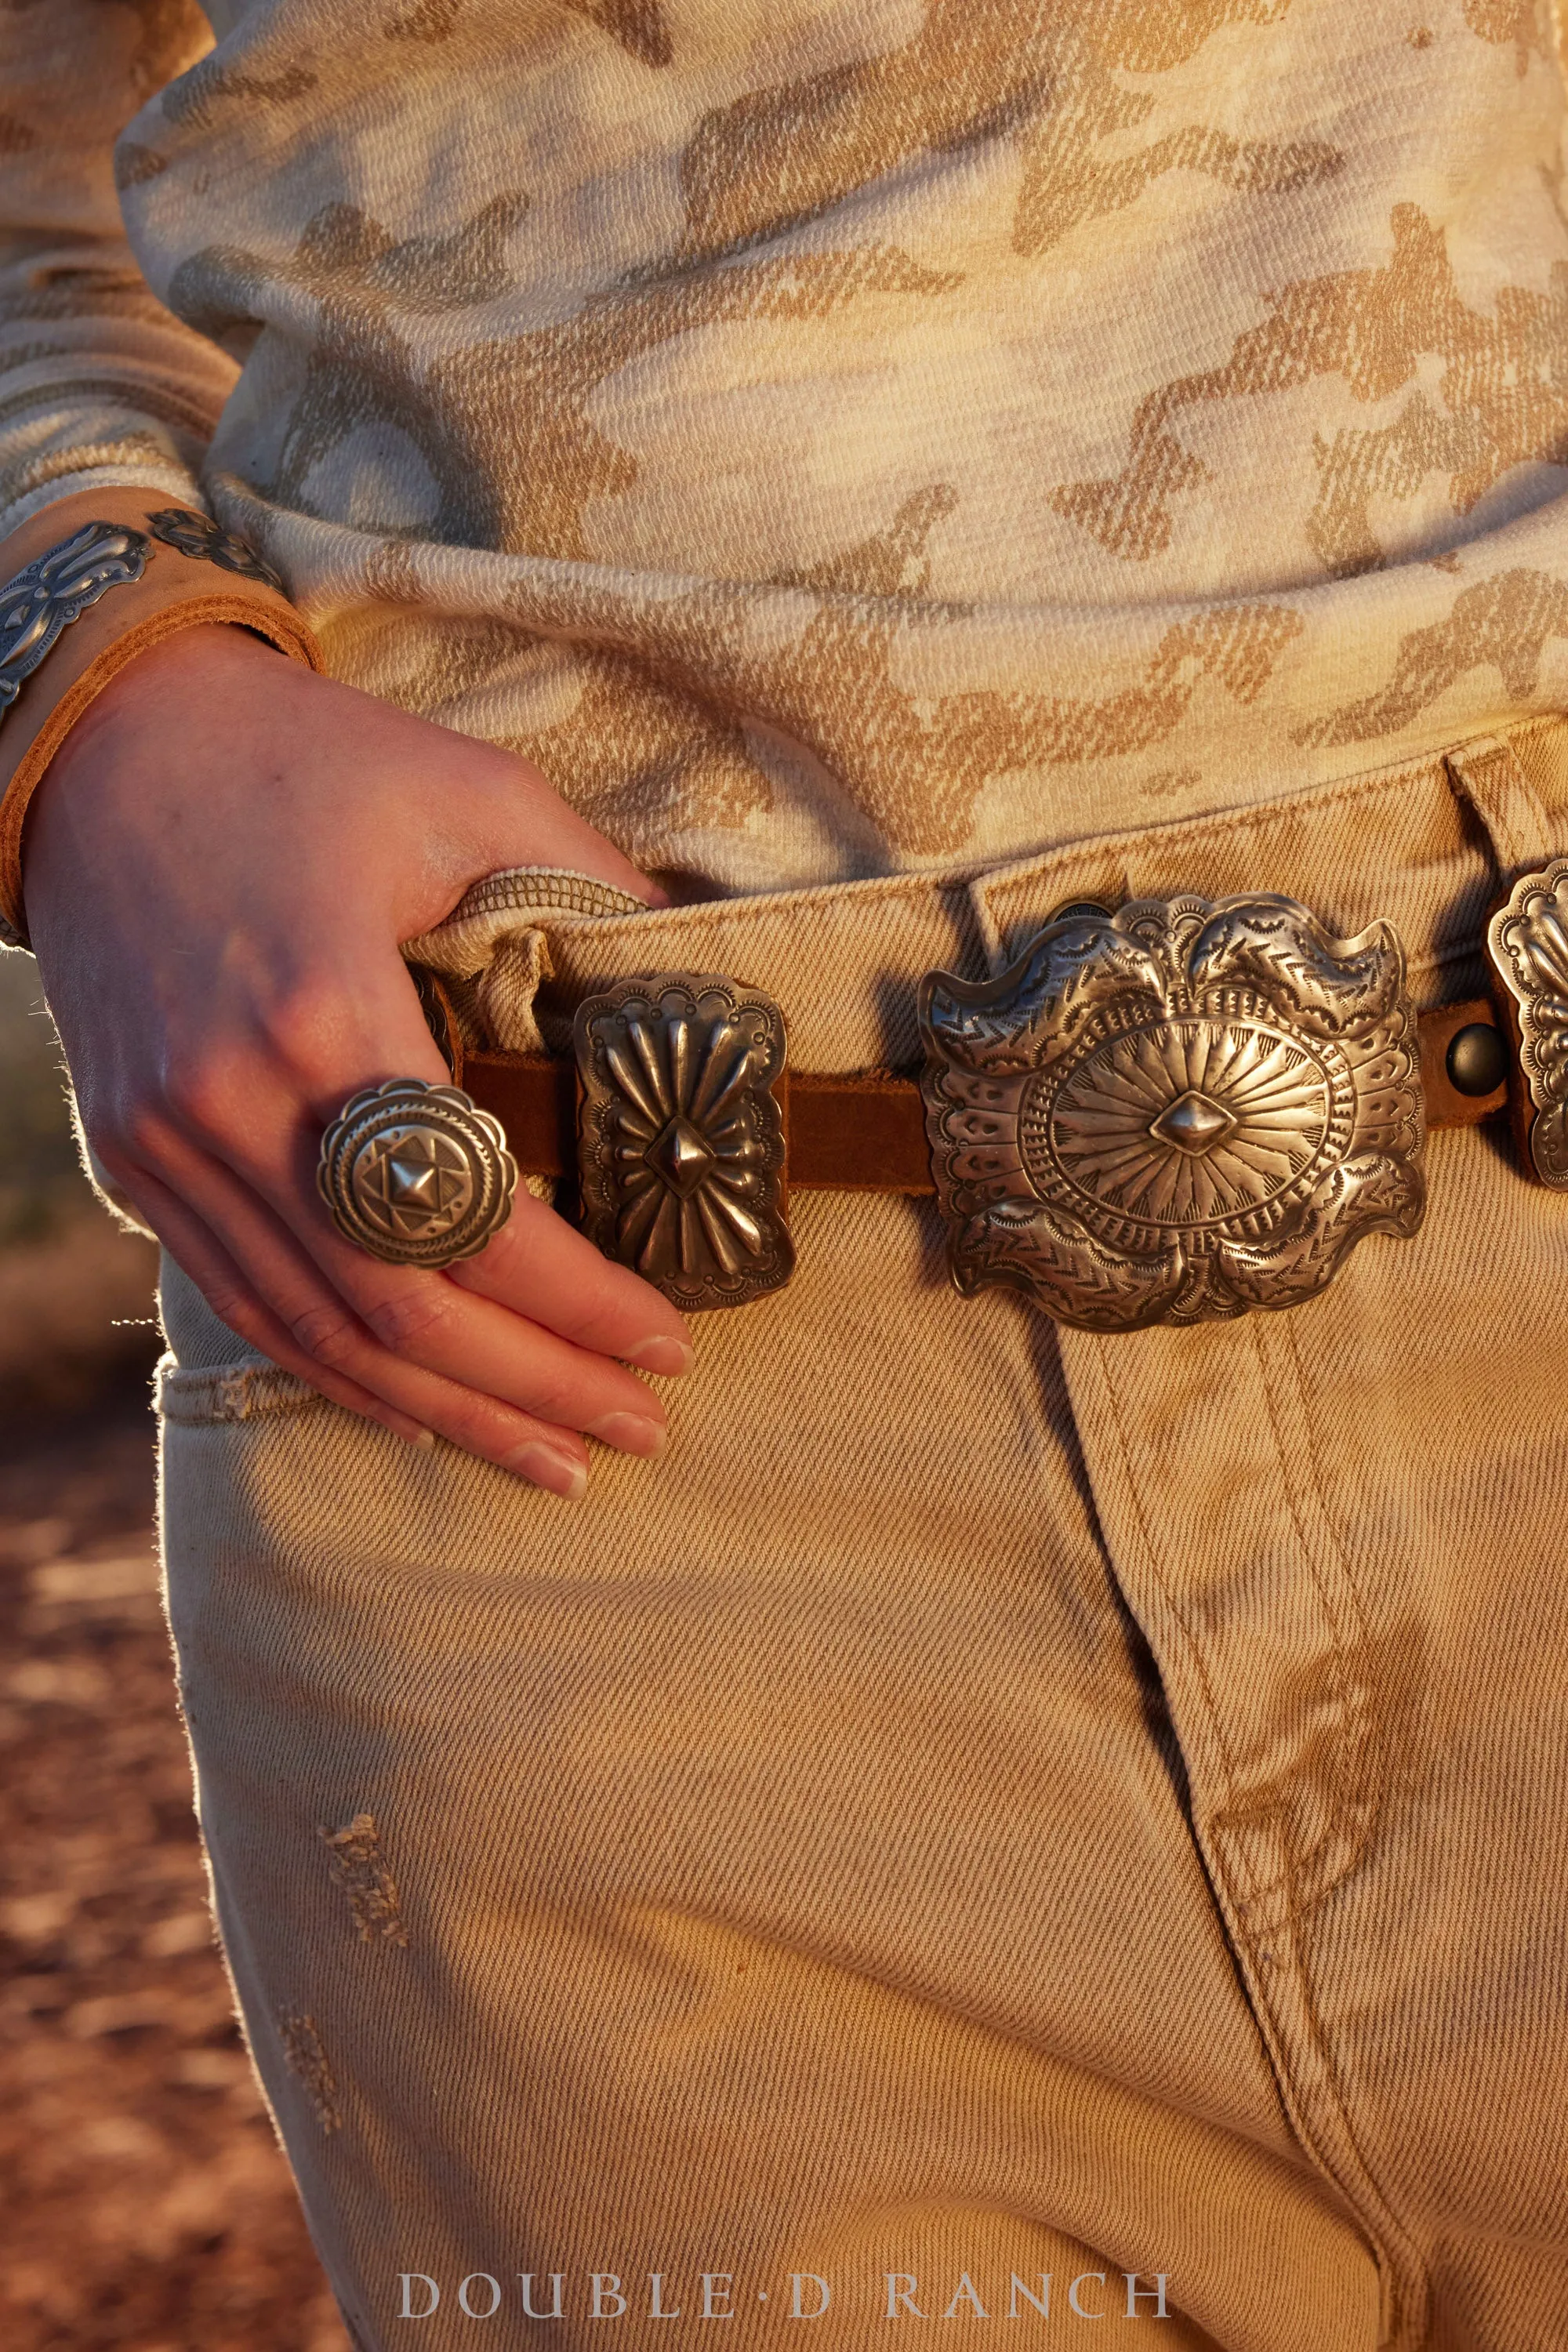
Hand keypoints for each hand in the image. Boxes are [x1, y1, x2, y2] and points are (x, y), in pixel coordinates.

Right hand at [24, 624, 693, 1497]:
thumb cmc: (301, 760)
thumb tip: (704, 986)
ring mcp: (168, 1142)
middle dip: (535, 1385)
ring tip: (557, 1457)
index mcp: (323, 1010)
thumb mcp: (471, 790)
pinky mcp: (136, 1157)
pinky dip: (343, 1374)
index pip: (474, 1218)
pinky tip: (427, 1411)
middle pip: (398, 1308)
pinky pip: (246, 1304)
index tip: (671, 1339)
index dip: (581, 1304)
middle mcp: (230, 1101)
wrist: (102, 742)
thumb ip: (594, 890)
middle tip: (641, 1427)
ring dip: (447, 1412)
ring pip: (316, 1334)